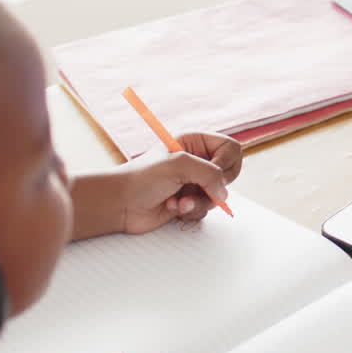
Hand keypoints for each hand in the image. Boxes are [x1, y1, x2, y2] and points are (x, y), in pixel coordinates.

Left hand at [120, 132, 242, 233]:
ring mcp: (194, 182)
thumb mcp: (179, 165)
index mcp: (195, 142)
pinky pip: (207, 209)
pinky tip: (173, 207)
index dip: (225, 163)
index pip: (230, 149)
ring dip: (199, 201)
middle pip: (228, 173)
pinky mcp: (190, 201)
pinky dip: (191, 211)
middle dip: (213, 186)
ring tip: (178, 201)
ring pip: (218, 195)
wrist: (121, 204)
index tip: (213, 173)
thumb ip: (209, 173)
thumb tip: (224, 193)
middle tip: (196, 188)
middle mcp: (197, 161)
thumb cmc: (143, 178)